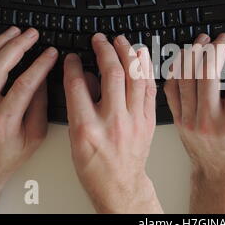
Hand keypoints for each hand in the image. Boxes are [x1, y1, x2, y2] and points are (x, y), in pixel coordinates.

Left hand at [0, 27, 56, 212]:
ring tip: (13, 32)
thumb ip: (39, 106)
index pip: (23, 85)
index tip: (50, 53)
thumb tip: (42, 77)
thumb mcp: (35, 135)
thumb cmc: (9, 154)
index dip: (39, 65)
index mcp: (2, 123)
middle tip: (30, 34)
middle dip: (16, 46)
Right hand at [63, 33, 161, 213]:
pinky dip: (146, 69)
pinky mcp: (148, 120)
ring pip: (135, 77)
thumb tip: (86, 76)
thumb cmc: (95, 166)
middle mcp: (112, 121)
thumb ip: (79, 105)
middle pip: (111, 75)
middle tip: (100, 40)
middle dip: (105, 50)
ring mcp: (134, 120)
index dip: (74, 65)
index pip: (78, 85)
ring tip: (121, 41)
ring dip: (128, 54)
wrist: (119, 184)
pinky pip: (150, 89)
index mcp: (86, 128)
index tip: (74, 57)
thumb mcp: (75, 139)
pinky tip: (142, 56)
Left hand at [164, 33, 224, 212]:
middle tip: (221, 38)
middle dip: (215, 48)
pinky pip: (172, 90)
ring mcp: (191, 120)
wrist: (220, 174)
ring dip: (193, 54)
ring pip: (187, 77)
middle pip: (209, 73)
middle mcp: (212, 120)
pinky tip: (183, 60)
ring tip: (201, 42)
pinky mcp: (178, 120)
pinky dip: (175, 71)